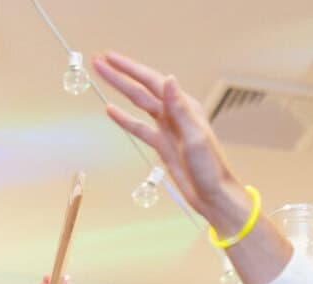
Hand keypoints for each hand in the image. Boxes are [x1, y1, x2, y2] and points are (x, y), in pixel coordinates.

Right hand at [91, 54, 251, 230]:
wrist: (214, 196)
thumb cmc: (211, 170)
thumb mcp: (195, 138)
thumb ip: (180, 109)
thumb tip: (169, 80)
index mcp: (185, 108)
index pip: (152, 81)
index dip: (130, 69)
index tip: (111, 58)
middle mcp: (175, 114)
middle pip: (141, 89)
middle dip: (119, 74)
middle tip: (98, 62)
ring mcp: (167, 129)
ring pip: (138, 104)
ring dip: (120, 90)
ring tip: (102, 76)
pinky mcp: (162, 144)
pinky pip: (139, 127)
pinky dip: (125, 118)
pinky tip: (111, 110)